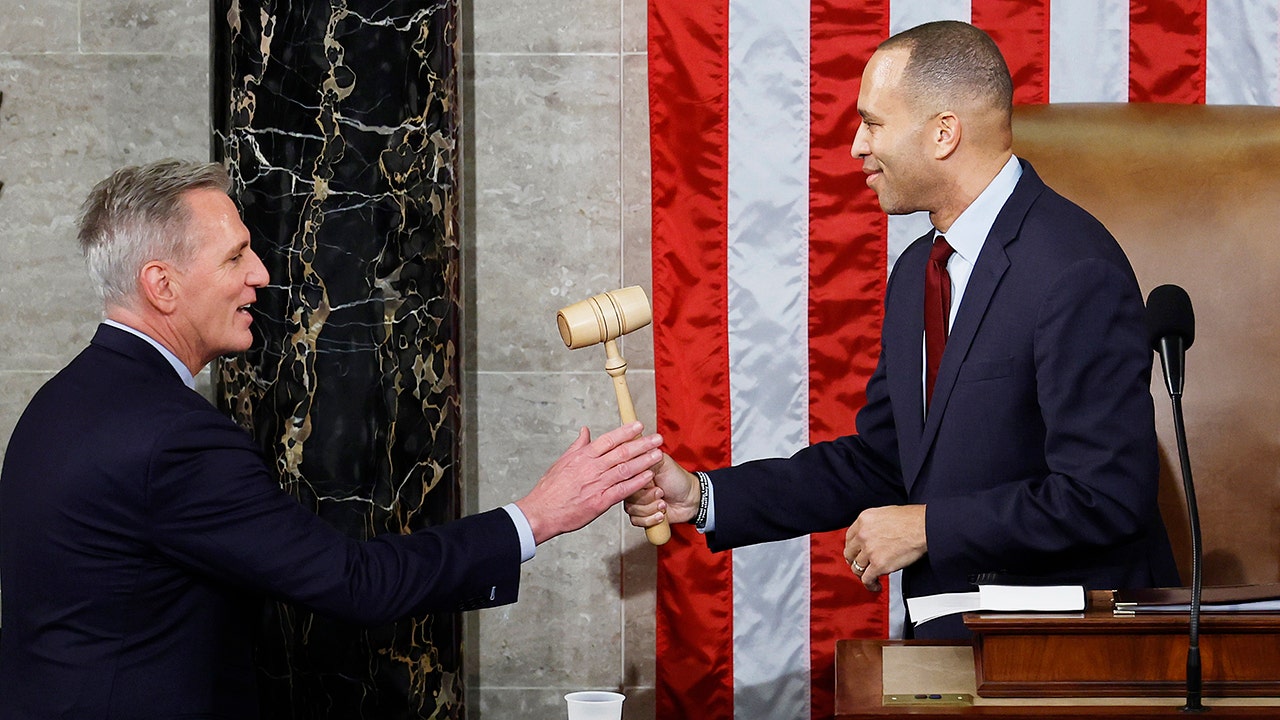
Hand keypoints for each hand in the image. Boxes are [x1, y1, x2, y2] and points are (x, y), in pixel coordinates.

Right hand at [515, 422, 663, 544]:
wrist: (542, 512)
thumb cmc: (550, 489)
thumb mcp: (562, 462)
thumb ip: (577, 445)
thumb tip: (586, 431)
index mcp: (582, 457)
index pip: (608, 440)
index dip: (625, 432)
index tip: (639, 426)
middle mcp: (591, 468)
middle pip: (621, 452)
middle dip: (642, 444)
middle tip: (657, 438)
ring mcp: (597, 484)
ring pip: (625, 469)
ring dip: (644, 461)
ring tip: (658, 454)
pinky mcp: (600, 502)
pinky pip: (623, 490)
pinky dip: (637, 483)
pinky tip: (648, 477)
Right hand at [623, 453, 698, 526]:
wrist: (690, 500)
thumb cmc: (678, 480)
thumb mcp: (662, 462)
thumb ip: (645, 456)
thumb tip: (630, 450)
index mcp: (636, 472)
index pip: (625, 478)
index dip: (638, 484)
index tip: (652, 482)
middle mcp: (634, 486)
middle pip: (627, 496)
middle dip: (647, 498)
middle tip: (661, 492)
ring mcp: (637, 501)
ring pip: (631, 510)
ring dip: (651, 509)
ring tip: (663, 504)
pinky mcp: (641, 515)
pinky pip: (636, 520)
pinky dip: (651, 519)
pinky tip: (661, 514)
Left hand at [843, 504, 927, 591]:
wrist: (923, 527)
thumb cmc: (911, 520)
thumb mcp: (884, 514)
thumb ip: (873, 525)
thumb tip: (872, 536)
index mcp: (864, 520)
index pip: (849, 537)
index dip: (852, 548)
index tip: (856, 553)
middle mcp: (863, 534)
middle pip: (850, 553)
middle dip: (854, 561)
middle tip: (861, 566)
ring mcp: (869, 550)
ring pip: (857, 567)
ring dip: (863, 574)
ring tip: (870, 578)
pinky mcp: (878, 564)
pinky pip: (867, 579)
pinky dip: (870, 585)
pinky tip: (875, 585)